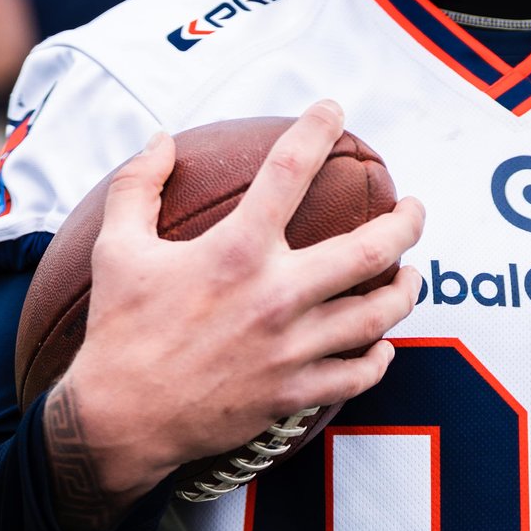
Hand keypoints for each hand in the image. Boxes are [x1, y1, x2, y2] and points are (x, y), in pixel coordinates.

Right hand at [44, 102, 425, 530]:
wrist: (121, 420)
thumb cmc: (119, 330)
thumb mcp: (116, 248)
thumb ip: (137, 186)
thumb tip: (161, 139)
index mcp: (236, 252)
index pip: (289, 171)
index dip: (316, 130)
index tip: (333, 110)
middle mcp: (276, 296)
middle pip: (370, 249)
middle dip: (405, 222)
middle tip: (414, 208)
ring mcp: (292, 349)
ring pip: (378, 315)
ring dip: (405, 290)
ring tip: (410, 273)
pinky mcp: (294, 393)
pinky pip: (358, 374)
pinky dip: (378, 357)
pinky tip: (381, 344)